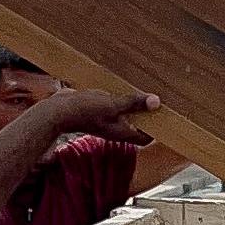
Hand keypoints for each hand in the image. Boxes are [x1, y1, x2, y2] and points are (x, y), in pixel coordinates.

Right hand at [42, 85, 158, 147]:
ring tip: (145, 91)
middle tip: (158, 101)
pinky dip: (120, 98)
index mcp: (122, 132)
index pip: (145, 138)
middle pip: (137, 125)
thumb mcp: (113, 105)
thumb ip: (134, 104)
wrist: (57, 111)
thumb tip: (156, 102)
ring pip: (126, 114)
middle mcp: (115, 129)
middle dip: (147, 115)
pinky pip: (114, 105)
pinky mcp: (98, 111)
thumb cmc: (84, 111)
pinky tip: (122, 86)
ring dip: (134, 105)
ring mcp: (106, 120)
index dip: (156, 131)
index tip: (166, 118)